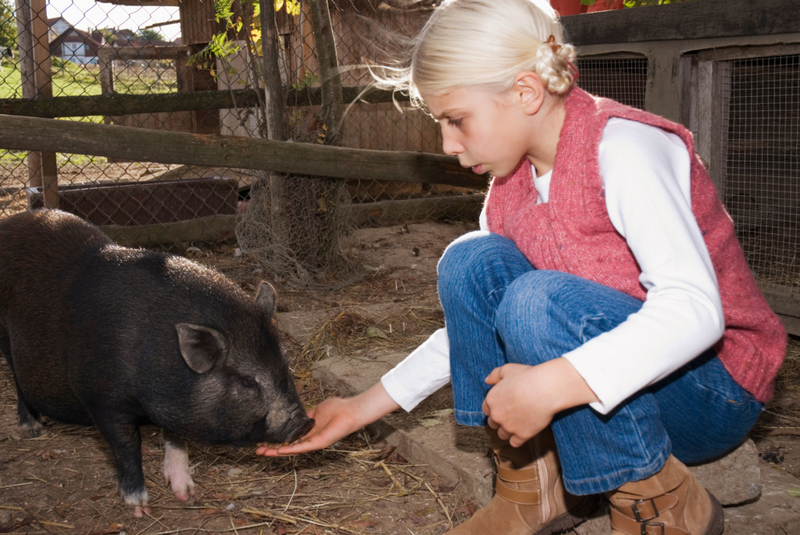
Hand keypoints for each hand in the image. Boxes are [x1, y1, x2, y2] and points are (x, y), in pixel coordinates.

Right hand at [256, 397, 360, 455]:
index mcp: (308, 431)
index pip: (289, 438)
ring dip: (277, 452)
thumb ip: (304, 415)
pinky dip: (290, 450)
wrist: (350, 410)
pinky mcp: (319, 443)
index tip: (263, 440)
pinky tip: (279, 451)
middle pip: (287, 446)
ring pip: (292, 449)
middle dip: (272, 449)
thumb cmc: (337, 408)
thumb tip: (292, 414)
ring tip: (263, 453)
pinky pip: (302, 447)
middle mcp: (309, 439)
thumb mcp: (315, 410)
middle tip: (257, 450)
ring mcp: (313, 442)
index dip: (276, 439)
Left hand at [482, 358, 597, 446]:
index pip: (486, 409)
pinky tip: (523, 433)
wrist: (545, 389)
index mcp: (491, 400)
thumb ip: (495, 375)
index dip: (494, 408)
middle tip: (511, 415)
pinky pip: (514, 443)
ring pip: (502, 435)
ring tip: (517, 425)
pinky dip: (517, 439)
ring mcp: (508, 427)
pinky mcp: (522, 435)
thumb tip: (487, 381)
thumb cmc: (527, 376)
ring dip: (507, 431)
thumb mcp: (508, 369)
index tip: (503, 407)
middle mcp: (496, 415)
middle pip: (493, 423)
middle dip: (500, 420)